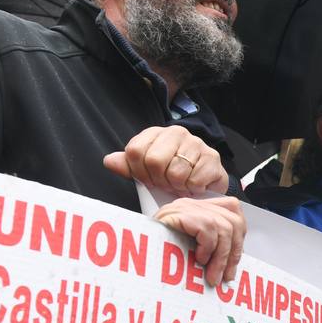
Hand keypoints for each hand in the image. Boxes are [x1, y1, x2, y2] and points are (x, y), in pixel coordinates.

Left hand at [104, 125, 229, 195]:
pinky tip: (194, 186)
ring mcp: (196, 143)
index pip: (135, 151)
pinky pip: (194, 180)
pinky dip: (192, 189)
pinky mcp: (212, 158)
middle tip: (166, 184)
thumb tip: (109, 161)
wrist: (206, 183)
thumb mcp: (146, 171)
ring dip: (177, 187)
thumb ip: (127, 166)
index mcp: (156, 133)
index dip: (139, 172)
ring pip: (176, 172)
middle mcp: (176, 133)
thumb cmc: (172, 176)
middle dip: (159, 180)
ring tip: (181, 185)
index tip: (148, 180)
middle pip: (154, 160)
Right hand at [152, 196, 245, 286]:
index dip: (238, 242)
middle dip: (234, 253)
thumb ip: (209, 250)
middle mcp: (192, 204)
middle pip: (234, 220)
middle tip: (224, 276)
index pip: (233, 214)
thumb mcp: (187, 251)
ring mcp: (186, 207)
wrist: (130, 251)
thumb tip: (229, 268)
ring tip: (211, 275)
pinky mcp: (181, 214)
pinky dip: (208, 248)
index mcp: (197, 209)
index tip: (231, 268)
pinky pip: (208, 228)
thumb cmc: (155, 254)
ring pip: (225, 226)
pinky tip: (199, 259)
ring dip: (222, 257)